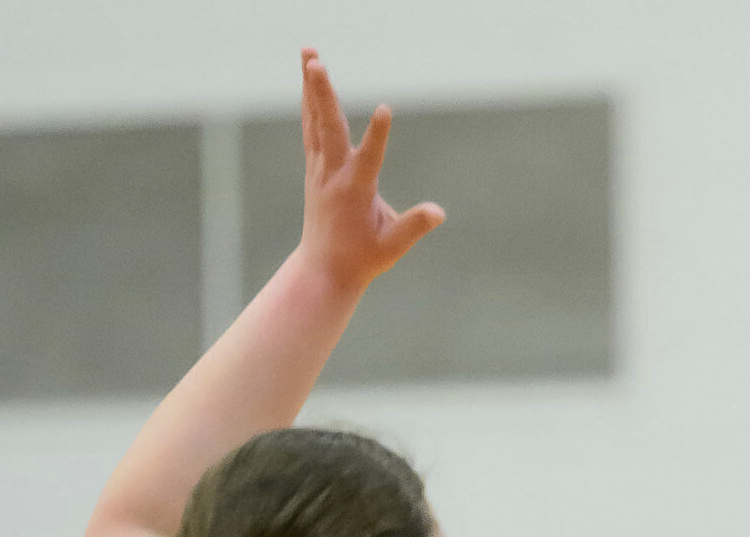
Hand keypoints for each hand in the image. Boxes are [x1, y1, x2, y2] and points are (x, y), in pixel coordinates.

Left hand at [294, 49, 444, 291]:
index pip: (369, 158)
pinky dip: (311, 104)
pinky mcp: (315, 168)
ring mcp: (319, 169)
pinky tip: (310, 83)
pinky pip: (311, 129)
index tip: (387, 109)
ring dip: (312, 87)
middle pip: (328, 127)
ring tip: (310, 53)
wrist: (323, 270)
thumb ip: (414, 226)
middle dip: (323, 94)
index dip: (379, 135)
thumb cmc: (363, 258)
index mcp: (354, 191)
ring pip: (315, 121)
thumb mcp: (393, 246)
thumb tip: (439, 212)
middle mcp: (332, 175)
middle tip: (317, 63)